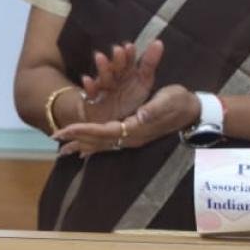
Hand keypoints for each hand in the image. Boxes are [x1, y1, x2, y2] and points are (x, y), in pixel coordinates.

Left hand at [54, 84, 199, 157]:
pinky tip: (84, 149)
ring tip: (63, 148)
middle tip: (55, 137)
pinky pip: (110, 141)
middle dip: (77, 139)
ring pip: (103, 144)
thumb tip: (139, 116)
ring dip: (82, 144)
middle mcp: (132, 137)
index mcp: (137, 129)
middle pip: (99, 141)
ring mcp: (133, 138)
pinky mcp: (134, 134)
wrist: (195, 111)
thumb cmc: (180, 101)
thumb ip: (153, 108)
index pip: (104, 132)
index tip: (65, 129)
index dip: (84, 131)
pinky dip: (94, 144)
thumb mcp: (168, 100)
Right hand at [79, 40, 164, 123]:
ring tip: (100, 57)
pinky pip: (90, 92)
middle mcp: (116, 79)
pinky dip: (89, 86)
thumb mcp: (143, 82)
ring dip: (103, 68)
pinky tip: (87, 79)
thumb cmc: (128, 99)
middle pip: (117, 68)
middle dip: (117, 59)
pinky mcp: (93, 99)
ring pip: (104, 78)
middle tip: (118, 50)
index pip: (130, 61)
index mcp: (129, 74)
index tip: (129, 46)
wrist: (112, 118)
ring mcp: (104, 88)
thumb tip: (159, 42)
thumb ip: (149, 63)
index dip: (130, 54)